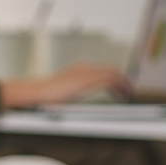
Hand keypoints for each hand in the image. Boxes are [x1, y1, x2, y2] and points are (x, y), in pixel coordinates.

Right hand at [0, 63, 131, 109]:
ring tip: (127, 93)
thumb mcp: (63, 91)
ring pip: (113, 73)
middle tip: (128, 90)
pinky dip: (119, 86)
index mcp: (78, 69)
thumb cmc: (45, 96)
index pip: (102, 70)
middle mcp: (84, 68)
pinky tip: (121, 95)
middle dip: (122, 79)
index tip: (119, 87)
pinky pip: (111, 80)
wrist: (38, 93)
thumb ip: (73, 90)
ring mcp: (87, 72)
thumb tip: (76, 97)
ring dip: (123, 83)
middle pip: (111, 69)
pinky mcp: (88, 80)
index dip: (114, 77)